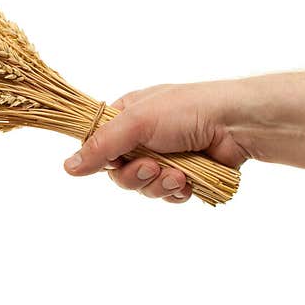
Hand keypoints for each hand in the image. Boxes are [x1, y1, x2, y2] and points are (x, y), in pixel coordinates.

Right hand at [63, 83, 249, 203]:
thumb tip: (67, 167)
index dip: (102, 158)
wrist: (237, 124)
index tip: (113, 161)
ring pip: (142, 187)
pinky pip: (166, 195)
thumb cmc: (188, 110)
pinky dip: (175, 191)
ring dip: (158, 184)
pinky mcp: (184, 176)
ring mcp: (164, 158)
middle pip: (119, 172)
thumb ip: (102, 145)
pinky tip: (188, 182)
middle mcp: (143, 138)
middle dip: (135, 175)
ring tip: (178, 174)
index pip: (99, 144)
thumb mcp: (138, 122)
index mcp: (128, 116)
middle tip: (153, 167)